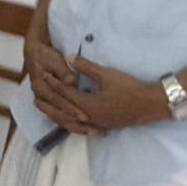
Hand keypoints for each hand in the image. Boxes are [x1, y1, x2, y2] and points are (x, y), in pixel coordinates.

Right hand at [24, 20, 94, 134]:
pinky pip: (61, 118)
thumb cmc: (46, 56)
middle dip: (77, 124)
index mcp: (40, 87)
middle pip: (59, 115)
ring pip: (60, 119)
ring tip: (94, 132)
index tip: (86, 116)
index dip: (71, 109)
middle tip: (94, 130)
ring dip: (77, 127)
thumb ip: (63, 71)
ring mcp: (45, 102)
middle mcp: (40, 97)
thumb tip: (71, 81)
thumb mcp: (55, 60)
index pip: (58, 101)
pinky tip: (86, 128)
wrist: (35, 54)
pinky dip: (73, 124)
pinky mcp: (50, 103)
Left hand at [43, 56, 167, 131]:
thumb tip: (67, 57)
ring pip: (70, 123)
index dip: (53, 83)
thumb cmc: (130, 87)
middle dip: (48, 104)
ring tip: (46, 110)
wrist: (151, 104)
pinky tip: (67, 121)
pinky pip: (80, 128)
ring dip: (56, 116)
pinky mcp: (103, 127)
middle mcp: (89, 118)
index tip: (42, 75)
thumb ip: (85, 66)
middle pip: (62, 112)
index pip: (64, 93)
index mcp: (87, 105)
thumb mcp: (107, 74)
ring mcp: (96, 124)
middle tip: (35, 98)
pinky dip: (70, 125)